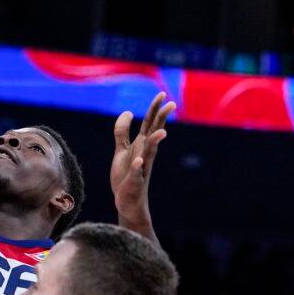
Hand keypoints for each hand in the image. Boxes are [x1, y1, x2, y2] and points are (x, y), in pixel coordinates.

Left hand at [110, 92, 174, 232]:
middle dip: (161, 120)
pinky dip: (137, 166)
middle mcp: (145, 154)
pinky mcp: (134, 181)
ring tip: (161, 132)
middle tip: (172, 104)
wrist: (127, 200)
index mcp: (141, 145)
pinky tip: (138, 161)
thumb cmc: (126, 175)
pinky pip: (136, 172)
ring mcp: (141, 167)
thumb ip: (122, 132)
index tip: (162, 94)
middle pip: (154, 133)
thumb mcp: (121, 150)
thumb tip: (129, 112)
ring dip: (154, 142)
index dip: (155, 109)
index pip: (149, 124)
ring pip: (149, 153)